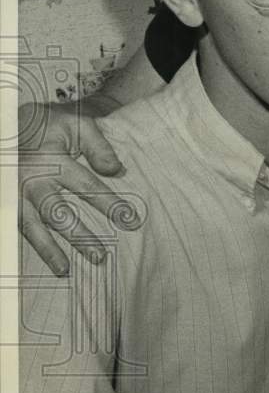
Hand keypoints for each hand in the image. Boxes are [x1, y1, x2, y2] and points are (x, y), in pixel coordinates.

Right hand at [18, 98, 128, 275]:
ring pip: (32, 226)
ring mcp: (15, 193)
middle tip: (101, 256)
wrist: (12, 123)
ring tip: (65, 270)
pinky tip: (45, 261)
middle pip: (57, 214)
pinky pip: (19, 227)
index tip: (132, 221)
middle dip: (79, 236)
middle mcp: (31, 179)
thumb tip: (117, 170)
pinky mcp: (7, 203)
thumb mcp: (77, 125)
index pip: (87, 186)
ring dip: (48, 250)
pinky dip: (32, 245)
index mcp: (52, 159)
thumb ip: (99, 146)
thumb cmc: (51, 126)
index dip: (111, 205)